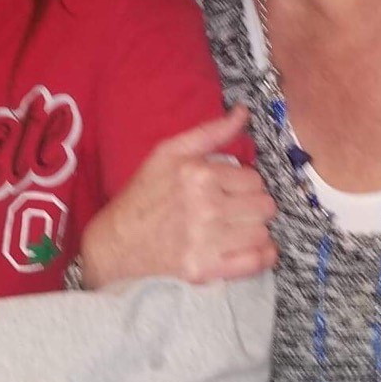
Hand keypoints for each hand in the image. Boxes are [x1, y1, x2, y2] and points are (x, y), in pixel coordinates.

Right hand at [80, 105, 276, 287]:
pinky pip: (257, 261)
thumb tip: (243, 111)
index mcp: (199, 175)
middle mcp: (206, 207)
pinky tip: (250, 248)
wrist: (115, 244)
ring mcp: (207, 241)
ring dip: (255, 231)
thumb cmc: (143, 196)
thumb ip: (210, 132)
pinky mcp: (207, 270)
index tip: (231, 192)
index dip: (245, 185)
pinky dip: (262, 255)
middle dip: (253, 207)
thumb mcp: (168, 153)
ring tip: (238, 230)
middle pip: (264, 206)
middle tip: (235, 211)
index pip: (254, 179)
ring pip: (263, 232)